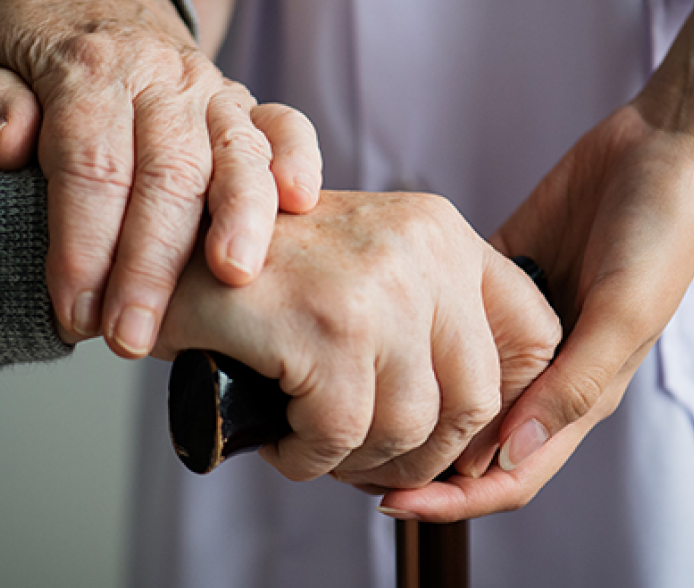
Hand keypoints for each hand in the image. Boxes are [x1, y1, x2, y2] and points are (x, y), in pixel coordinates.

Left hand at [0, 0, 322, 354]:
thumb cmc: (30, 42)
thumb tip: (13, 145)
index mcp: (88, 69)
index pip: (90, 166)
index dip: (83, 245)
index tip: (73, 313)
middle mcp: (158, 75)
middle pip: (166, 173)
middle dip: (151, 264)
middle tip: (131, 337)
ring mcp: (208, 87)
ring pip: (234, 152)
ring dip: (238, 219)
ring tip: (232, 278)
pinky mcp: (241, 101)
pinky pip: (283, 123)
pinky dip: (297, 159)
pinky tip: (300, 203)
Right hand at [153, 191, 560, 487]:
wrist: (160, 249)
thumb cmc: (261, 275)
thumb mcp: (366, 269)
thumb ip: (432, 318)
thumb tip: (489, 426)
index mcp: (441, 231)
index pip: (533, 334)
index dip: (505, 405)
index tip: (456, 437)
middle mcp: (422, 249)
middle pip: (475, 400)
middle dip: (423, 454)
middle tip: (369, 461)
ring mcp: (377, 286)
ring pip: (409, 428)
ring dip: (357, 460)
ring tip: (314, 444)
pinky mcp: (326, 327)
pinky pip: (340, 437)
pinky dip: (308, 459)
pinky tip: (282, 440)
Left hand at [378, 103, 693, 521]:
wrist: (667, 146)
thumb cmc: (662, 232)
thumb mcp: (624, 313)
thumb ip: (573, 386)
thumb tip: (510, 455)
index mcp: (580, 393)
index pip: (510, 473)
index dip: (454, 500)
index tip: (389, 503)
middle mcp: (545, 369)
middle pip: (472, 440)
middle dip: (417, 461)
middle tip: (350, 459)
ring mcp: (519, 325)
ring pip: (454, 384)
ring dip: (412, 400)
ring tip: (352, 401)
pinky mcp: (500, 277)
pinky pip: (449, 316)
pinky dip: (417, 331)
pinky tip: (376, 330)